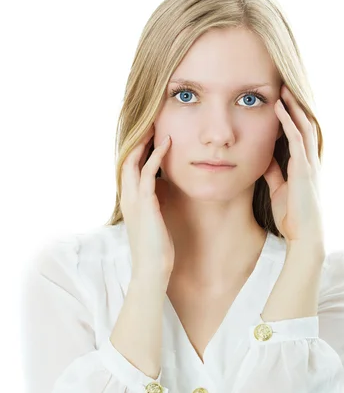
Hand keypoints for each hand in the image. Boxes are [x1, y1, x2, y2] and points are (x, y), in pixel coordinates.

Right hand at [120, 125, 174, 276]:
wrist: (151, 269)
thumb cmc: (156, 249)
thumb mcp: (154, 222)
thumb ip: (154, 206)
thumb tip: (164, 194)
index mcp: (128, 201)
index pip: (127, 169)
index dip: (136, 150)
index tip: (149, 136)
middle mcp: (127, 197)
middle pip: (126, 159)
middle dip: (137, 140)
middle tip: (150, 123)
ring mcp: (134, 200)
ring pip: (134, 161)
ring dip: (145, 142)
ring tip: (156, 126)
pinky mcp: (146, 203)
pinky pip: (149, 173)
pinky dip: (157, 156)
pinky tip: (167, 144)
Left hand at [263, 85, 324, 247]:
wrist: (302, 235)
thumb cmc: (292, 215)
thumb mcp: (279, 189)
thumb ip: (274, 173)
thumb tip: (264, 159)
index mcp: (304, 165)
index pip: (300, 135)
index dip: (292, 118)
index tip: (281, 102)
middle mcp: (309, 161)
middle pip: (305, 125)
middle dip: (294, 106)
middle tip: (283, 87)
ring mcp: (309, 164)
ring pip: (303, 127)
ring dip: (292, 107)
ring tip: (282, 90)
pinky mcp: (304, 169)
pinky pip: (296, 139)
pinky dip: (288, 121)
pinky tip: (278, 108)